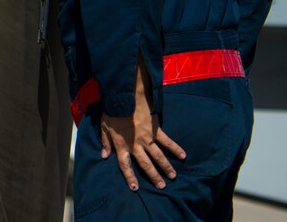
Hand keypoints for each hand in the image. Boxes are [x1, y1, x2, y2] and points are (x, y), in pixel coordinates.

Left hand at [99, 58, 185, 190]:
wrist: (125, 98)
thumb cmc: (113, 112)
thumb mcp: (104, 127)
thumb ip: (105, 142)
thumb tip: (104, 156)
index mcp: (122, 146)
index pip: (125, 165)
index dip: (130, 177)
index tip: (135, 188)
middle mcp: (136, 145)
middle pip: (146, 164)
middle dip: (154, 176)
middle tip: (162, 186)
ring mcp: (147, 138)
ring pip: (158, 156)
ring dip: (166, 167)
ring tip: (173, 176)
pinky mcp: (156, 130)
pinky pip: (167, 141)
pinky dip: (175, 148)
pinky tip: (183, 155)